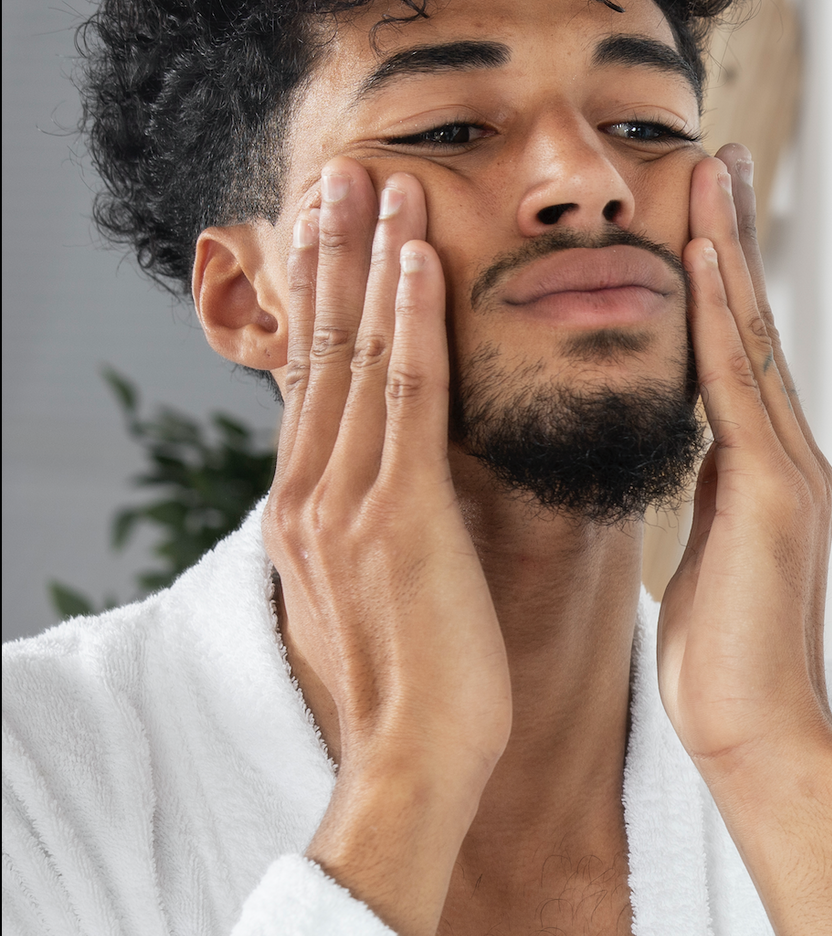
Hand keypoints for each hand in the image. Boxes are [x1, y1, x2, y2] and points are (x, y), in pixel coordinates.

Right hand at [265, 159, 509, 935]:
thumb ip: (380, 536)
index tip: (335, 239)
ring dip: (369, 262)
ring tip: (377, 182)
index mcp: (309, 515)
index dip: (326, 308)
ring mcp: (348, 503)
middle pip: (323, 354)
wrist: (415, 760)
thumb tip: (399, 504)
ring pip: (357, 357)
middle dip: (332, 259)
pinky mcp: (397, 517)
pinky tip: (418, 259)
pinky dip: (409, 322)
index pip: (317, 389)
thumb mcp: (381, 597)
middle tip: (338, 175)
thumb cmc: (417, 692)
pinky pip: (404, 398)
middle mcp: (312, 497)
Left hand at [657, 148, 831, 779]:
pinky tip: (703, 256)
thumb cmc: (723, 671)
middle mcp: (791, 463)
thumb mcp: (708, 569)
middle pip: (756, 330)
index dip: (722, 287)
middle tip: (715, 158)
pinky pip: (739, 386)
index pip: (740, 363)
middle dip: (735, 242)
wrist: (760, 737)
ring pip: (754, 340)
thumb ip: (711, 510)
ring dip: (731, 252)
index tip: (699, 218)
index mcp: (767, 481)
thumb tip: (699, 472)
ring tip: (711, 172)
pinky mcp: (776, 496)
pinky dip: (722, 317)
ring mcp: (792, 475)